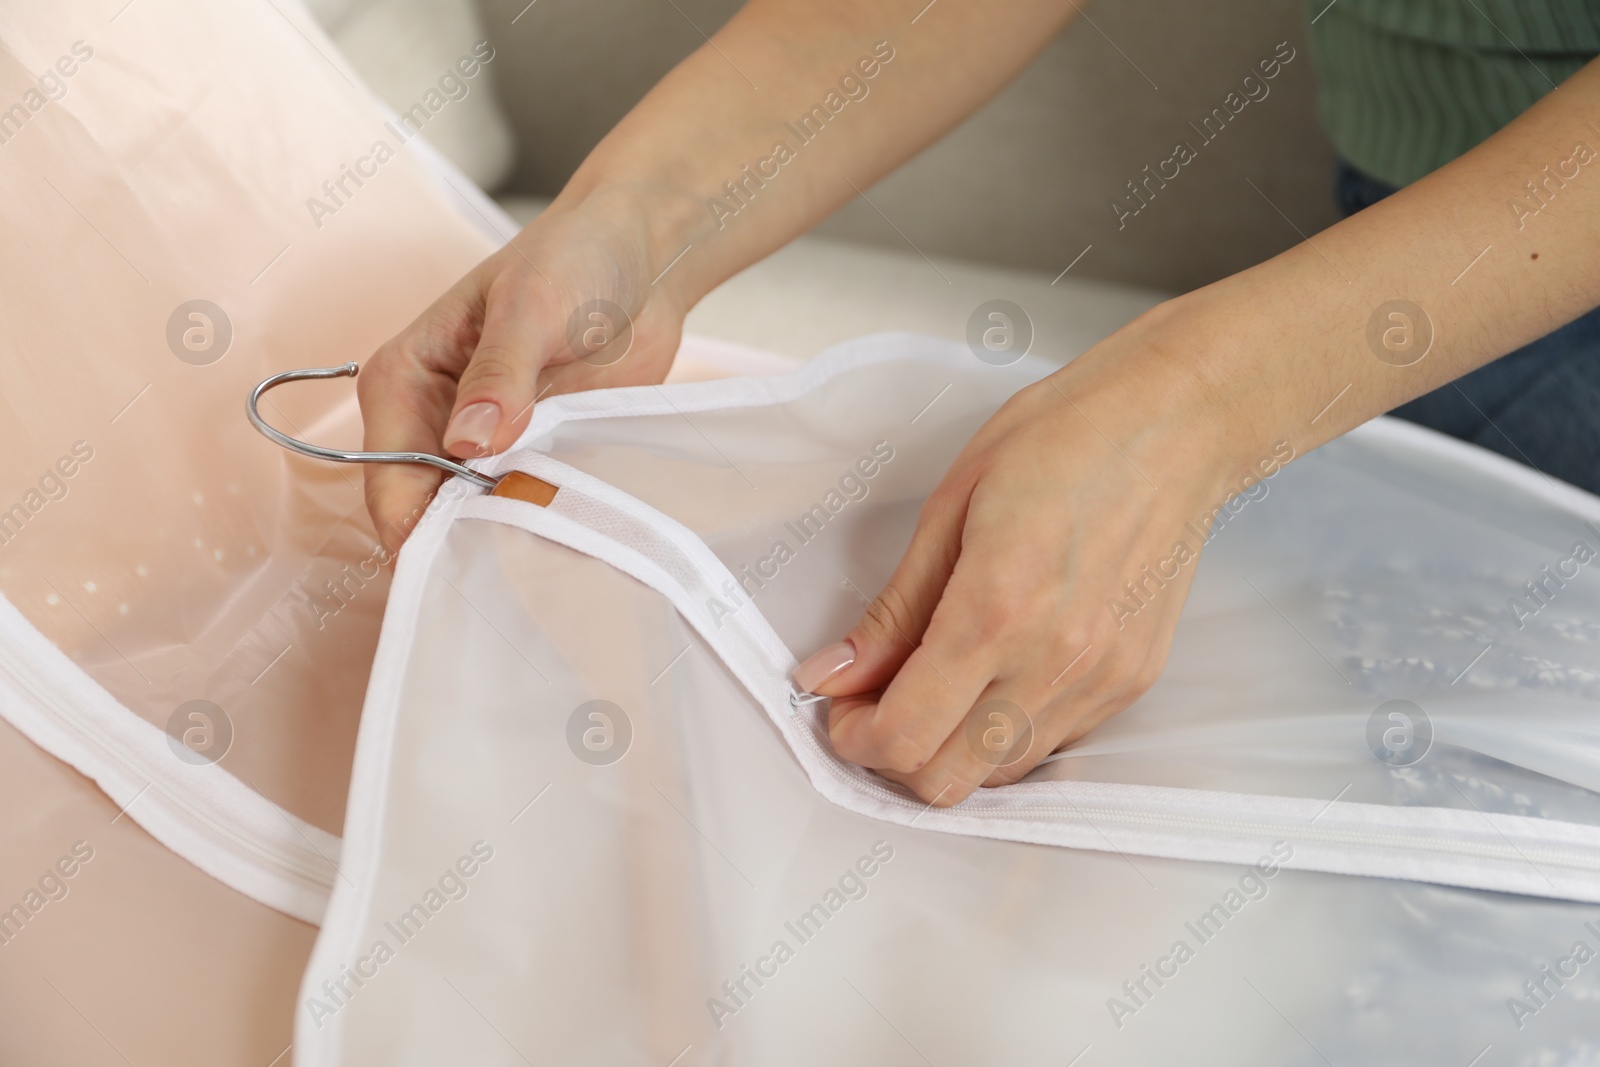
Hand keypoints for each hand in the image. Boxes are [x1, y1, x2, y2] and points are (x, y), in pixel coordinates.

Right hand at [357, 188, 692, 550]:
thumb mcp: (532, 305)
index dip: (418, 528)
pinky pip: (534, 510)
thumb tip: (469, 443)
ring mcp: (489, 448)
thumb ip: (500, 374)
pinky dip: (551, 528)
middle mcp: (435, 423)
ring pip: (482, 522)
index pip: (390, 477)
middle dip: (468, 544)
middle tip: (520, 563)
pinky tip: (581, 541)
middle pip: (430, 514)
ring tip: (554, 554)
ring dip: (514, 541)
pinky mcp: (538, 459)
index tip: (466, 559)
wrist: (644, 258)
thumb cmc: (572, 259)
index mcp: (405, 380)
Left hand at [794, 307, 1262, 806]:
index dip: (854, 736)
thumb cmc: (1062, 441)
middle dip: (894, 755)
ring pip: (999, 774)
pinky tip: (992, 676)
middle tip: (875, 702)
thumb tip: (834, 674)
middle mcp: (1054, 662)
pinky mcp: (1131, 683)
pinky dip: (1004, 733)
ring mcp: (1100, 681)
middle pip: (948, 779)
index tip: (841, 706)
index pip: (906, 735)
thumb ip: (892, 611)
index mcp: (996, 609)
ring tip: (933, 686)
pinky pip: (1049, 744)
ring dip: (950, 749)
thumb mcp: (949, 509)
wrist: (1172, 425)